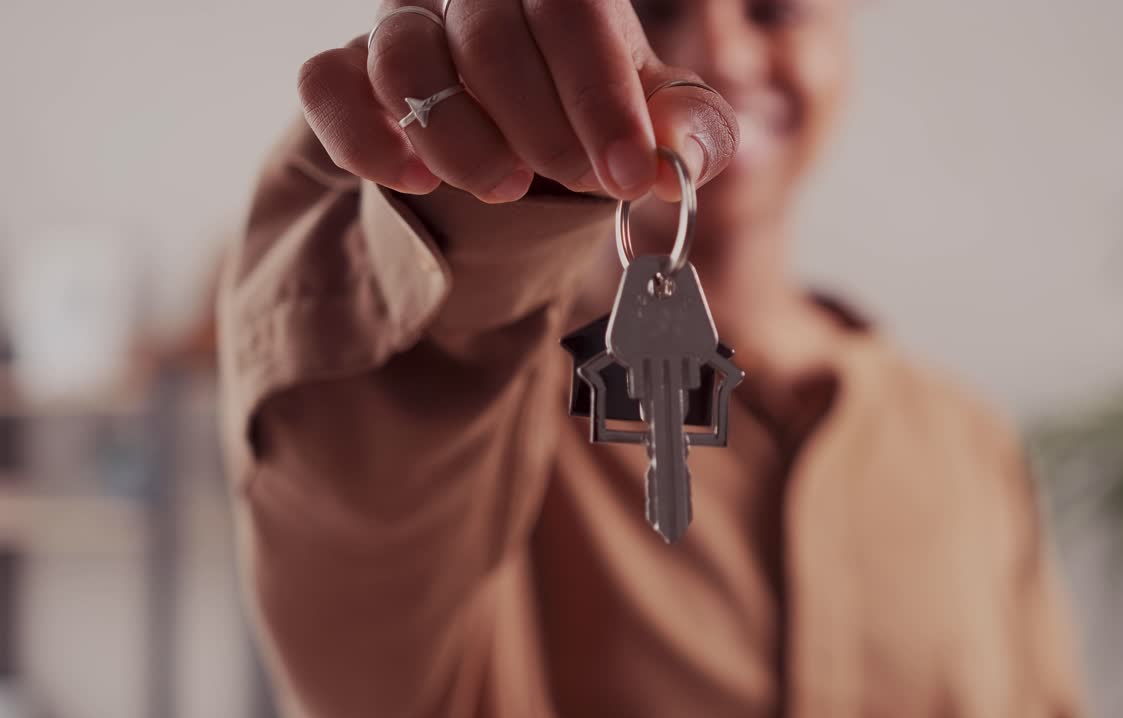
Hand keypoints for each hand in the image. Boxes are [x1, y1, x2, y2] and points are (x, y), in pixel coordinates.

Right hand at [297, 0, 738, 202]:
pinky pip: (325, 86)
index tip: (630, 173)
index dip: (601, 96)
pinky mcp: (344, 71)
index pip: (572, 11)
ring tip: (507, 188)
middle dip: (543, 129)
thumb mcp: (653, 119)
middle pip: (490, 37)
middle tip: (579, 183)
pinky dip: (367, 142)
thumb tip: (677, 161)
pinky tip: (416, 182)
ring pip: (404, 60)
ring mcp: (400, 24)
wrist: (513, 133)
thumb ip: (689, 130)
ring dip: (461, 141)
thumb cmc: (589, 112)